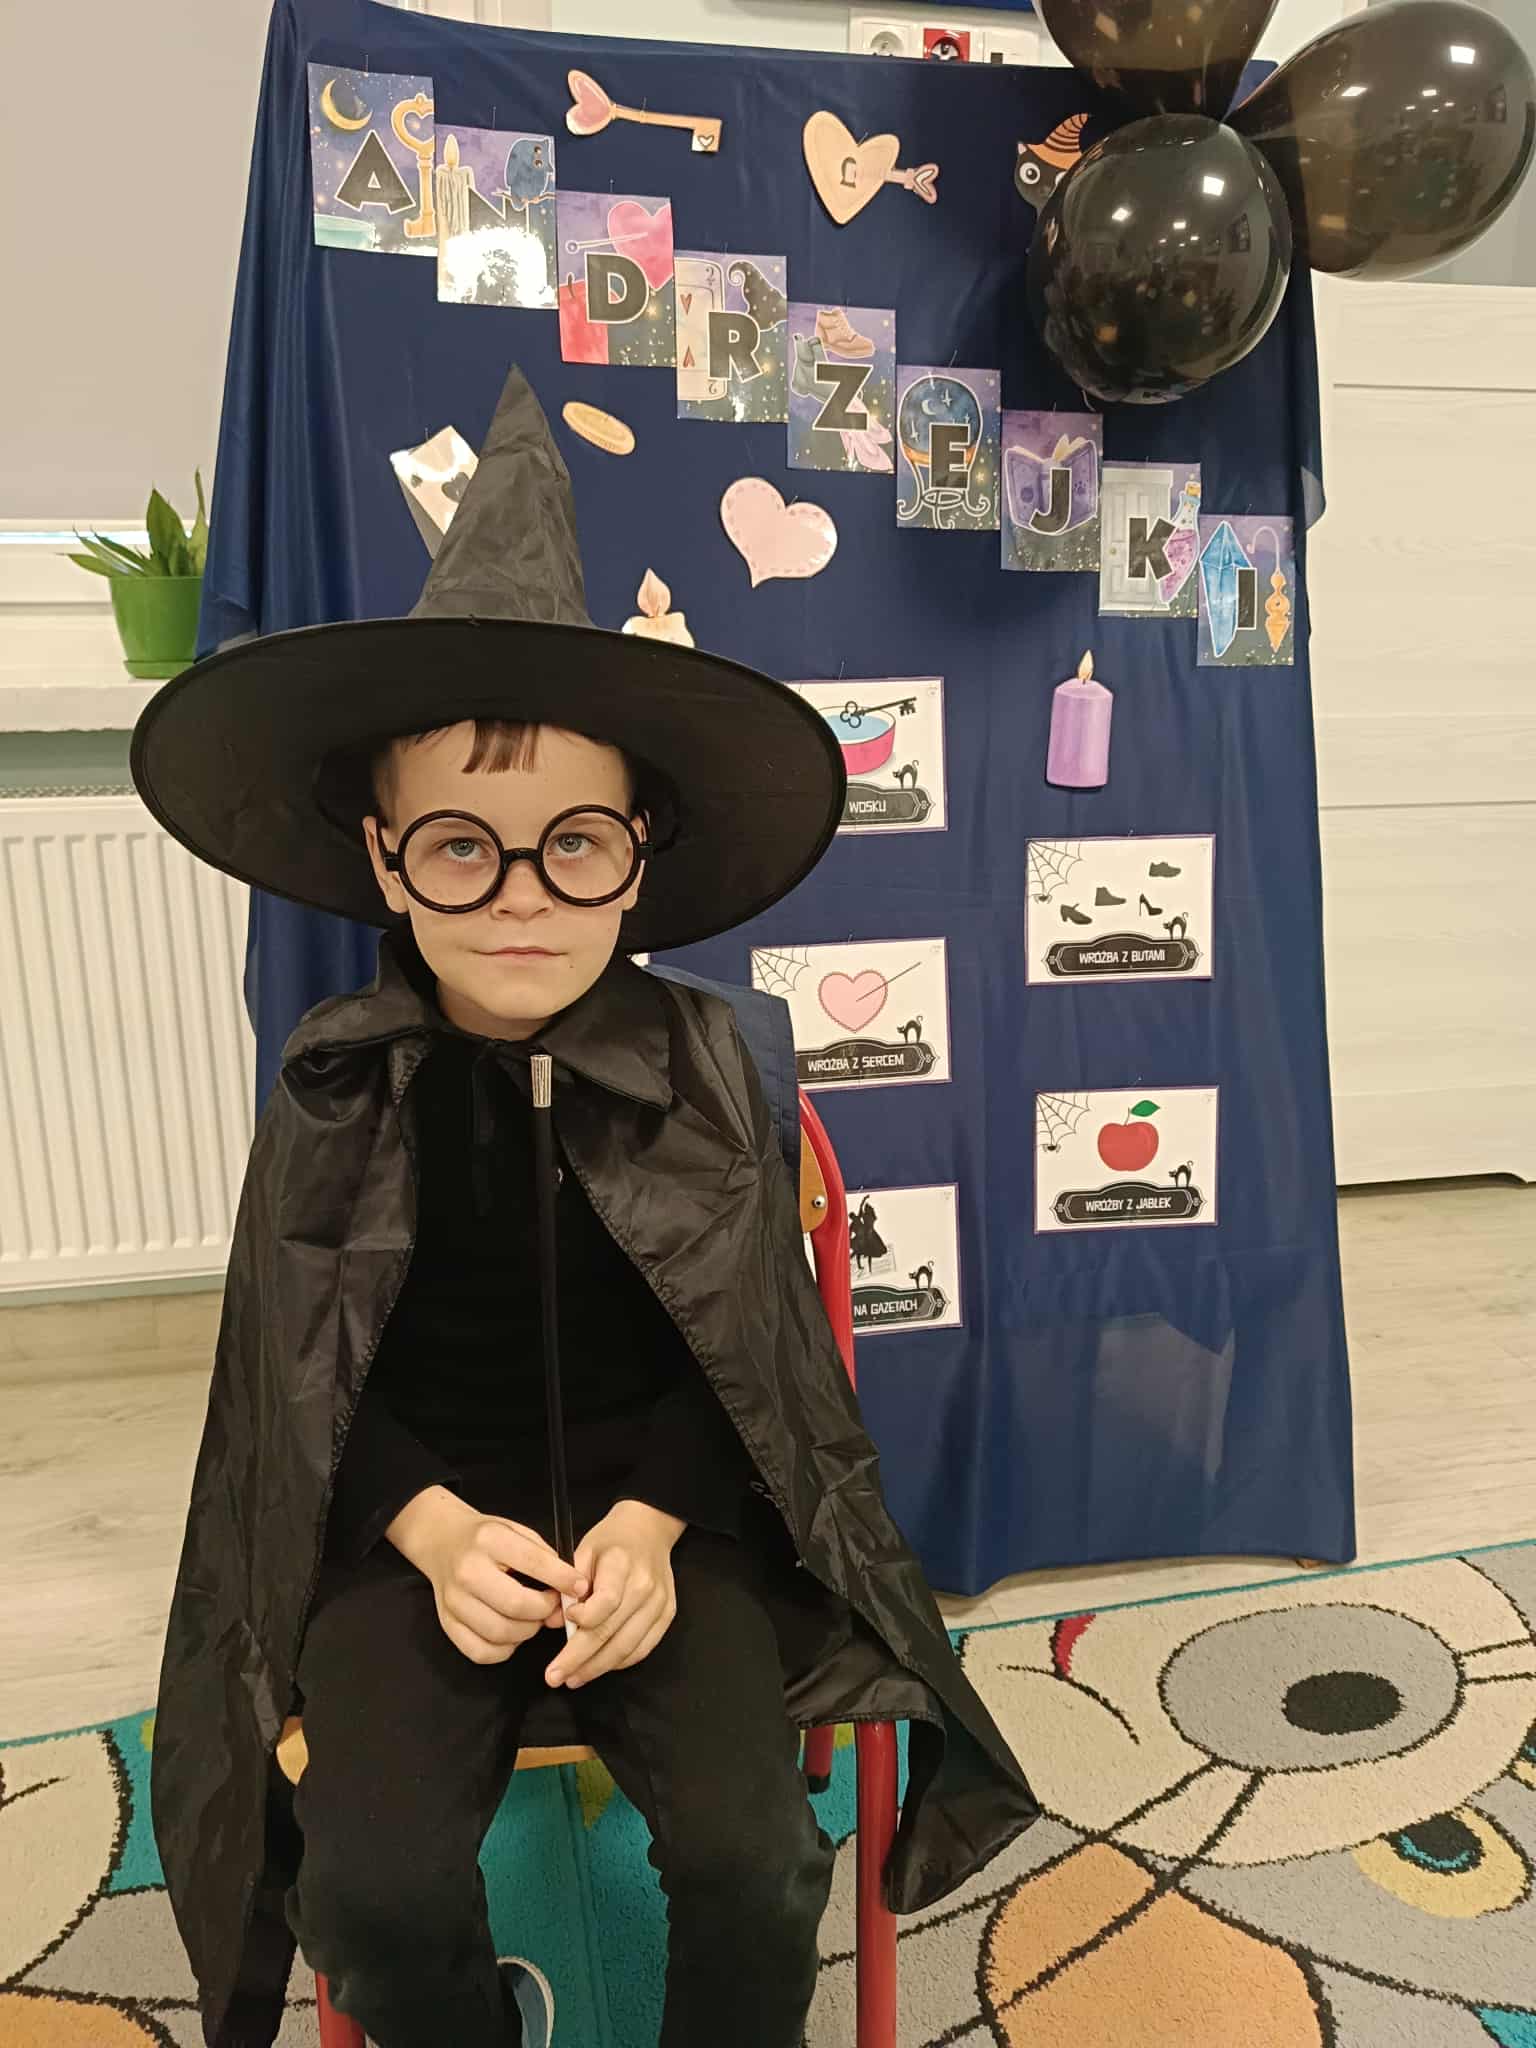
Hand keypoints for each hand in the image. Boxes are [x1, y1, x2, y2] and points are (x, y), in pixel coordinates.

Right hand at [406, 1492, 589, 1666]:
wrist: (441, 1541)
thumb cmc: (485, 1538)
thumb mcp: (515, 1530)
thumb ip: (543, 1556)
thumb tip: (571, 1587)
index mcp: (489, 1540)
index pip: (533, 1562)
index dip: (562, 1579)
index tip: (580, 1588)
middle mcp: (467, 1571)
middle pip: (516, 1605)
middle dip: (545, 1611)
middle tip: (553, 1607)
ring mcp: (454, 1601)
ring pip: (500, 1633)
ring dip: (527, 1632)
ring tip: (533, 1619)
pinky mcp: (447, 1624)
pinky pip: (481, 1652)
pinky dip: (504, 1650)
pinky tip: (512, 1634)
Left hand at [545, 1500, 684, 1688]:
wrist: (649, 1529)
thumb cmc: (611, 1540)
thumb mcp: (584, 1550)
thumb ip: (569, 1585)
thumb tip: (554, 1622)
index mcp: (622, 1564)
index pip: (606, 1602)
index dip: (583, 1619)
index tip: (564, 1622)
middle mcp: (645, 1586)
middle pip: (611, 1632)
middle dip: (578, 1659)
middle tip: (555, 1677)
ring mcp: (660, 1603)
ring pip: (627, 1647)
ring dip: (597, 1668)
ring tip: (573, 1678)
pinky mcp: (667, 1615)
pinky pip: (642, 1649)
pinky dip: (619, 1663)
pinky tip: (599, 1667)